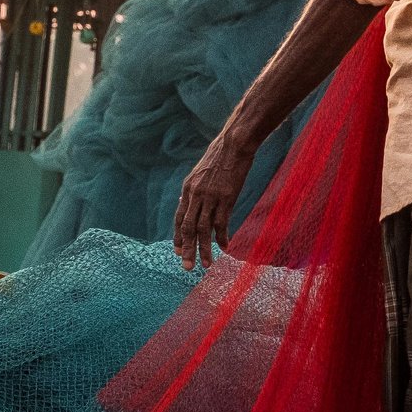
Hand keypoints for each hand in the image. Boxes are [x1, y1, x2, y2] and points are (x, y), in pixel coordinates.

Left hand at [173, 133, 254, 270]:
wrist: (234, 144)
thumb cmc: (219, 157)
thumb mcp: (199, 173)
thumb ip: (192, 190)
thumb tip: (184, 202)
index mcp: (188, 189)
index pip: (179, 218)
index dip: (178, 236)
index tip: (177, 251)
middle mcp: (195, 195)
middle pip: (188, 227)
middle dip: (186, 249)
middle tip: (186, 267)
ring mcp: (210, 197)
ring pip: (203, 229)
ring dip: (203, 249)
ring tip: (206, 265)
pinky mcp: (226, 197)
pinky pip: (221, 222)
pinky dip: (221, 237)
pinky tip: (224, 247)